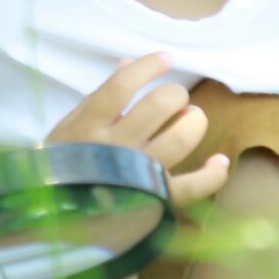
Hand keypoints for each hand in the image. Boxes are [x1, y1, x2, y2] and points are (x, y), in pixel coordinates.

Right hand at [47, 52, 231, 205]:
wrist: (58, 218)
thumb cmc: (65, 164)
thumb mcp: (72, 125)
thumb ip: (101, 96)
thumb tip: (128, 63)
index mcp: (89, 126)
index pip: (122, 85)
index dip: (148, 67)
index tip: (165, 59)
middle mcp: (115, 148)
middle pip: (158, 106)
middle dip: (175, 95)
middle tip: (175, 99)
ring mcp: (136, 176)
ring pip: (179, 140)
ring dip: (194, 122)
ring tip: (192, 118)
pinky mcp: (155, 201)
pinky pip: (193, 187)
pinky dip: (213, 174)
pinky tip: (220, 161)